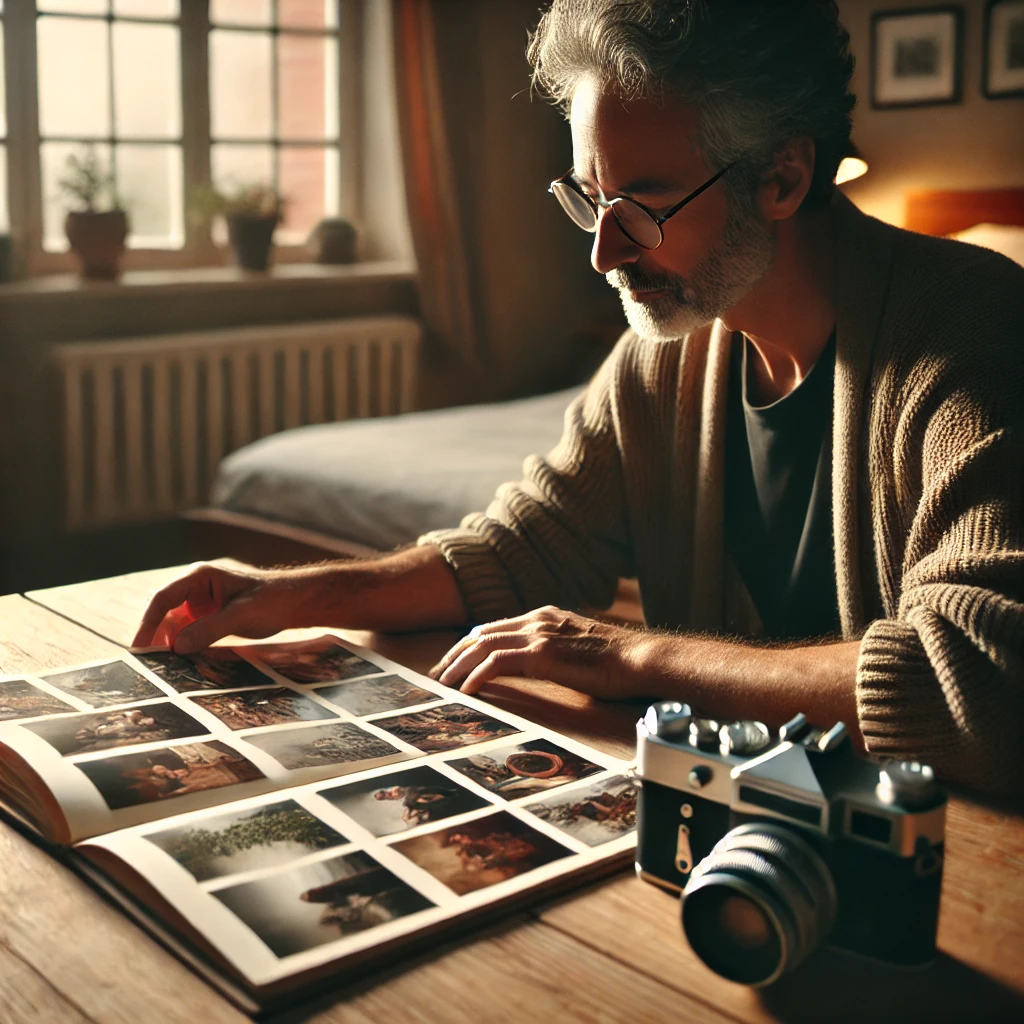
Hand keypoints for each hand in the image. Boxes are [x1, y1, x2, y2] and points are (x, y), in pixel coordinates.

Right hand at [131, 562, 319, 653]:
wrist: (294, 603)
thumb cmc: (272, 600)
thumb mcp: (242, 614)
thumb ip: (210, 628)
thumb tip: (176, 647)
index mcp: (199, 577)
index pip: (163, 598)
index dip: (148, 622)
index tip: (139, 647)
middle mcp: (194, 589)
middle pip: (164, 613)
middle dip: (154, 637)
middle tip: (146, 664)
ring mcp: (200, 604)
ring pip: (173, 626)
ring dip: (167, 645)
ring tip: (161, 668)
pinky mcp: (207, 618)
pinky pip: (187, 633)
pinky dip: (182, 647)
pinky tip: (179, 664)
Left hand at [429, 605, 645, 699]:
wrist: (640, 659)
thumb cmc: (618, 663)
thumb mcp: (578, 650)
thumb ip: (555, 652)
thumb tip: (538, 669)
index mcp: (546, 617)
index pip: (496, 627)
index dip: (470, 645)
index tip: (455, 663)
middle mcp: (538, 620)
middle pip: (482, 633)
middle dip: (456, 654)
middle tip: (438, 675)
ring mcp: (539, 634)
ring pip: (483, 645)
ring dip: (459, 665)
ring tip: (443, 684)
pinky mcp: (542, 653)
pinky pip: (496, 663)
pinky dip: (477, 675)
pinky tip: (468, 690)